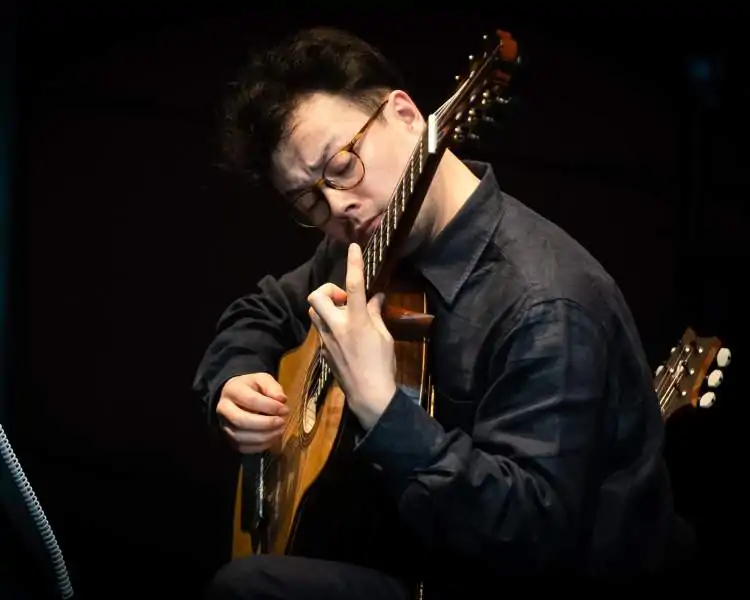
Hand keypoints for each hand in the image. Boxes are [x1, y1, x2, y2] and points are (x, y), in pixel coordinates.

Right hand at [216, 373, 288, 452]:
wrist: (235, 397)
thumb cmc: (251, 388)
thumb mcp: (262, 380)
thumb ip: (273, 387)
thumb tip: (281, 400)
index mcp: (232, 390)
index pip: (250, 400)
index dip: (270, 407)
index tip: (285, 409)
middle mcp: (224, 409)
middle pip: (241, 421)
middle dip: (266, 424)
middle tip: (282, 421)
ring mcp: (224, 426)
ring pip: (241, 437)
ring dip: (264, 436)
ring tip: (280, 430)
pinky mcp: (229, 439)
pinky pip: (243, 447)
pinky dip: (260, 446)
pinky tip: (272, 438)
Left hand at [307, 243, 396, 429]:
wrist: (369, 395)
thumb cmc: (383, 365)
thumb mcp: (383, 336)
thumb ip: (375, 314)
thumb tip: (375, 297)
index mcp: (356, 321)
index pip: (354, 285)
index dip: (354, 263)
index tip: (353, 247)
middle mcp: (337, 326)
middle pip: (317, 296)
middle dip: (328, 290)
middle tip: (344, 299)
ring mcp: (327, 339)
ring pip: (314, 312)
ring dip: (326, 307)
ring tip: (344, 315)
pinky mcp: (323, 351)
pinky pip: (321, 330)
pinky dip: (330, 326)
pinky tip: (345, 337)